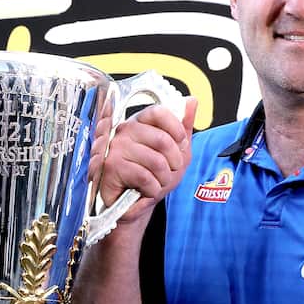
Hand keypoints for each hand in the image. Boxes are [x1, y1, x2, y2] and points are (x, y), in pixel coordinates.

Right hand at [91, 97, 197, 222]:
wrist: (136, 203)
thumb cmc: (154, 176)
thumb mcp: (177, 152)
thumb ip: (184, 127)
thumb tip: (192, 100)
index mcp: (140, 122)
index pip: (158, 112)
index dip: (175, 128)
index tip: (181, 143)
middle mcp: (125, 130)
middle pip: (161, 140)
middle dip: (174, 162)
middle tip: (170, 171)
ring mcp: (117, 148)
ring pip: (155, 161)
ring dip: (164, 179)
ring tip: (157, 183)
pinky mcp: (112, 166)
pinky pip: (144, 176)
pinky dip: (152, 189)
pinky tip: (145, 190)